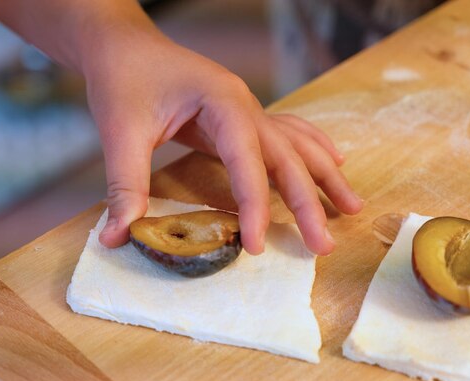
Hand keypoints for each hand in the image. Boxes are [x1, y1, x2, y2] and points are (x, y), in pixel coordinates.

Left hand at [83, 27, 362, 255]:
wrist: (123, 44)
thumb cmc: (123, 79)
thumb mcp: (120, 132)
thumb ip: (125, 184)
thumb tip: (118, 237)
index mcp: (222, 102)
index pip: (248, 161)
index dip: (254, 206)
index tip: (255, 246)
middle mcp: (245, 104)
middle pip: (288, 156)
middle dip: (309, 202)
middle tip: (325, 246)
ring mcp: (247, 108)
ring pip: (297, 144)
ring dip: (324, 177)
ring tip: (352, 208)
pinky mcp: (240, 116)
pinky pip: (287, 134)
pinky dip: (312, 151)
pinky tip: (334, 161)